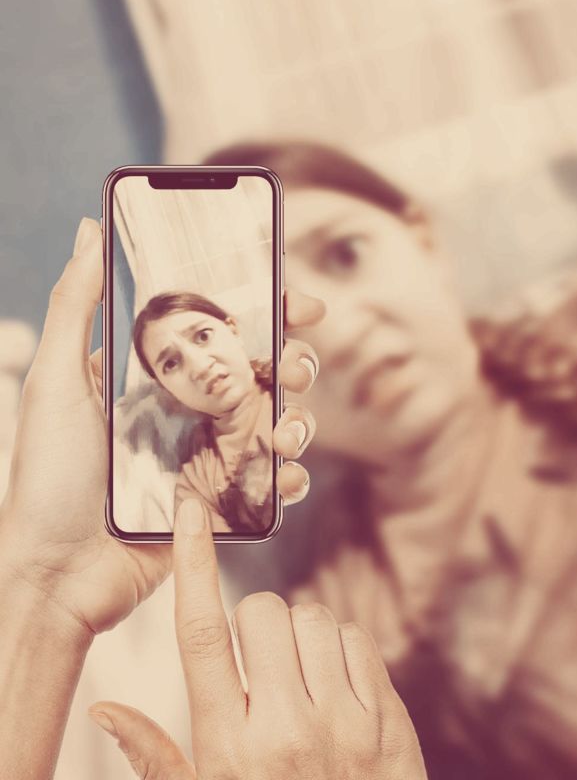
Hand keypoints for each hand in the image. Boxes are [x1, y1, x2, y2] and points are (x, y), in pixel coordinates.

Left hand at [0, 217, 321, 636]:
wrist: (54, 575)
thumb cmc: (46, 476)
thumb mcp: (53, 380)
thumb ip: (75, 302)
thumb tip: (89, 229)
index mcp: (159, 371)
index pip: (223, 326)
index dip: (268, 307)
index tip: (297, 300)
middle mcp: (191, 406)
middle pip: (264, 370)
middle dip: (296, 361)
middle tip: (294, 368)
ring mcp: (211, 454)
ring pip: (280, 420)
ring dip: (302, 418)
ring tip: (286, 432)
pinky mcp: (223, 501)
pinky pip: (273, 481)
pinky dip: (292, 475)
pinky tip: (285, 475)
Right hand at [89, 498, 427, 779]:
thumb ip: (154, 756)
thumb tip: (104, 707)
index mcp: (228, 747)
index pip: (201, 636)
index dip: (192, 566)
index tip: (190, 516)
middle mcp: (286, 728)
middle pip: (261, 611)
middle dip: (254, 620)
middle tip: (258, 662)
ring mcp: (343, 724)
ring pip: (313, 618)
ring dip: (299, 633)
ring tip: (297, 678)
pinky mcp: (387, 721)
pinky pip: (356, 638)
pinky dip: (340, 648)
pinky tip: (332, 685)